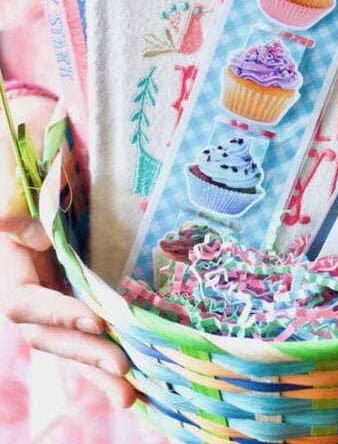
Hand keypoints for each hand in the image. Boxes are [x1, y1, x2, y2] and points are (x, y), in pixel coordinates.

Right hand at [0, 92, 135, 407]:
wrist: (47, 131)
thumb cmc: (28, 136)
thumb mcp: (16, 155)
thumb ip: (13, 194)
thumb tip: (28, 235)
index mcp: (9, 256)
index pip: (25, 301)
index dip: (57, 315)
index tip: (97, 320)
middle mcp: (30, 276)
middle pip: (49, 332)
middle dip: (84, 354)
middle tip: (123, 373)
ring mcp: (54, 280)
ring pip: (71, 335)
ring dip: (98, 365)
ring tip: (133, 394)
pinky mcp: (79, 277)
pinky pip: (91, 317)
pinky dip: (108, 344)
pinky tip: (137, 367)